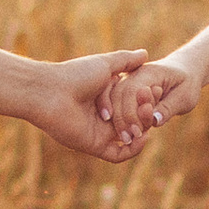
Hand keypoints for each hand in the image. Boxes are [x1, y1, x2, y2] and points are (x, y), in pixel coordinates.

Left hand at [36, 49, 152, 159]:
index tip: (156, 90)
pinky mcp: (95, 146)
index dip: (145, 100)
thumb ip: (125, 61)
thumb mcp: (105, 64)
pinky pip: (119, 154)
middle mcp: (104, 117)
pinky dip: (133, 149)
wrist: (52, 92)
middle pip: (133, 122)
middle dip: (145, 115)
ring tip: (148, 118)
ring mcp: (100, 132)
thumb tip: (145, 54)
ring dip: (142, 131)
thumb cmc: (75, 75)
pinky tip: (142, 137)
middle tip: (152, 106)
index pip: (133, 104)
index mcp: (106, 99)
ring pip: (129, 138)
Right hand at [111, 56, 205, 132]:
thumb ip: (168, 108)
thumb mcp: (185, 96)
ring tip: (126, 139)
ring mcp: (126, 80)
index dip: (132, 113)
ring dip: (117, 120)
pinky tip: (124, 133)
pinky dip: (117, 118)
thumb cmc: (186, 84)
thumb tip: (154, 121)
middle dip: (122, 119)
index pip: (131, 91)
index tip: (137, 133)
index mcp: (148, 72)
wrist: (184, 72)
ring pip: (112, 99)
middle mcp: (133, 74)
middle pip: (117, 95)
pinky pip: (114, 103)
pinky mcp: (123, 90)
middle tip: (128, 140)